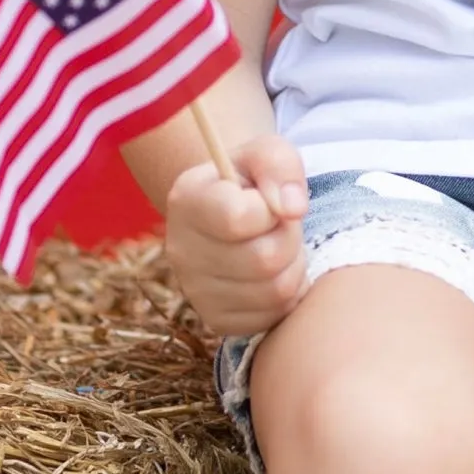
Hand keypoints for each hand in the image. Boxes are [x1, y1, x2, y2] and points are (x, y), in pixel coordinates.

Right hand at [164, 134, 310, 338]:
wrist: (233, 213)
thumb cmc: (253, 180)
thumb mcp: (268, 154)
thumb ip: (281, 166)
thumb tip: (292, 209)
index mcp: (187, 200)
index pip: (238, 218)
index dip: (269, 209)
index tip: (267, 200)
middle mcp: (181, 250)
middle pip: (263, 259)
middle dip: (288, 239)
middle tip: (279, 226)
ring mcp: (195, 291)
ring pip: (275, 291)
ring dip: (292, 266)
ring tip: (276, 245)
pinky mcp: (216, 319)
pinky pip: (273, 315)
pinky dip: (287, 295)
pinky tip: (273, 272)